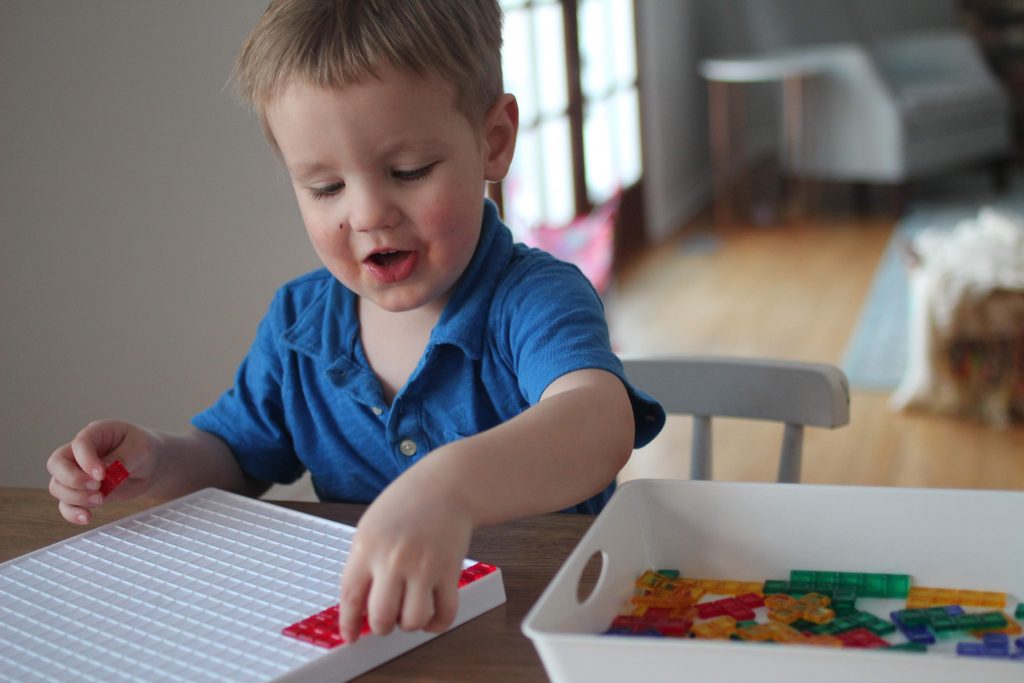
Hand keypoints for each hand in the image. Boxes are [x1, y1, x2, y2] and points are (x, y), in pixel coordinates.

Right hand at [46, 419, 161, 524]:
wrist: (153, 466)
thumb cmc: (146, 450)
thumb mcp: (141, 450)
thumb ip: (122, 459)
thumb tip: (103, 473)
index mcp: (96, 433)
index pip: (80, 444)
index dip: (86, 460)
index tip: (101, 475)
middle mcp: (80, 452)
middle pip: (57, 464)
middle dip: (73, 479)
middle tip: (97, 487)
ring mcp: (78, 472)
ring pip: (58, 486)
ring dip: (74, 497)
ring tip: (100, 499)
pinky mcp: (82, 492)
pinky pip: (66, 504)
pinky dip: (72, 513)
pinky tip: (87, 517)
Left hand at [338, 478, 472, 642]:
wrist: (446, 485)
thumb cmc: (406, 504)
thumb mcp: (370, 527)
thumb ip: (362, 563)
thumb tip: (359, 606)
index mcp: (367, 547)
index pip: (350, 597)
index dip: (348, 624)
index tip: (350, 636)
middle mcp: (394, 559)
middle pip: (381, 617)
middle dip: (381, 627)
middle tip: (385, 620)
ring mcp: (424, 566)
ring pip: (413, 621)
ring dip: (409, 625)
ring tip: (410, 612)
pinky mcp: (450, 571)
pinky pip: (445, 613)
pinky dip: (437, 624)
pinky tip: (432, 616)